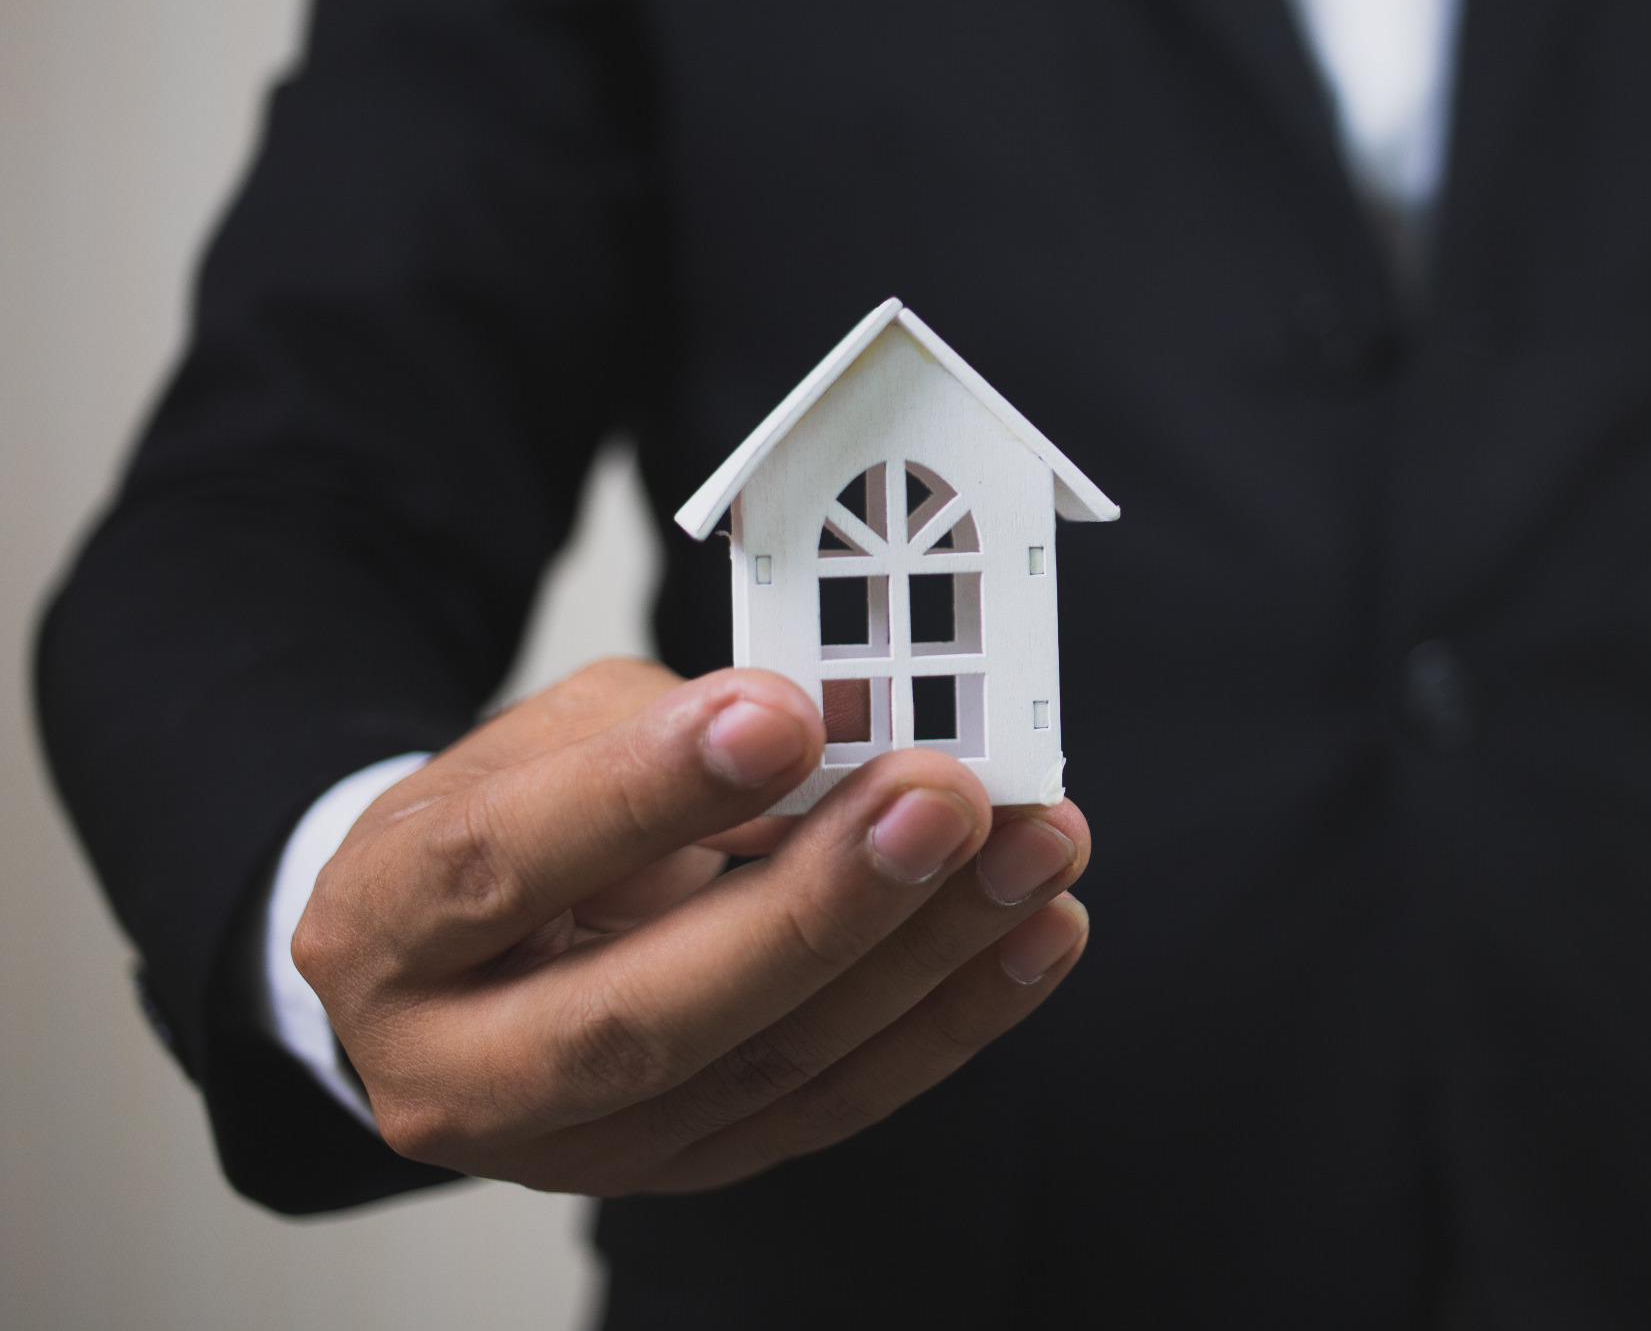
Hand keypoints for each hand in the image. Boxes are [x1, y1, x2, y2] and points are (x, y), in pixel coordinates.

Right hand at [291, 657, 1089, 1193]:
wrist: (463, 955)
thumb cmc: (509, 820)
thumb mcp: (549, 736)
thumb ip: (674, 721)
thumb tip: (842, 717)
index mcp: (382, 929)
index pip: (498, 865)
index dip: (645, 790)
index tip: (781, 715)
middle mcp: (459, 1070)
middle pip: (640, 1016)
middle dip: (815, 906)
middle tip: (941, 800)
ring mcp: (581, 1149)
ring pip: (765, 1071)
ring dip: (925, 955)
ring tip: (1033, 848)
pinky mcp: (692, 1165)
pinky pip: (836, 1104)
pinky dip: (952, 1017)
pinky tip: (1037, 933)